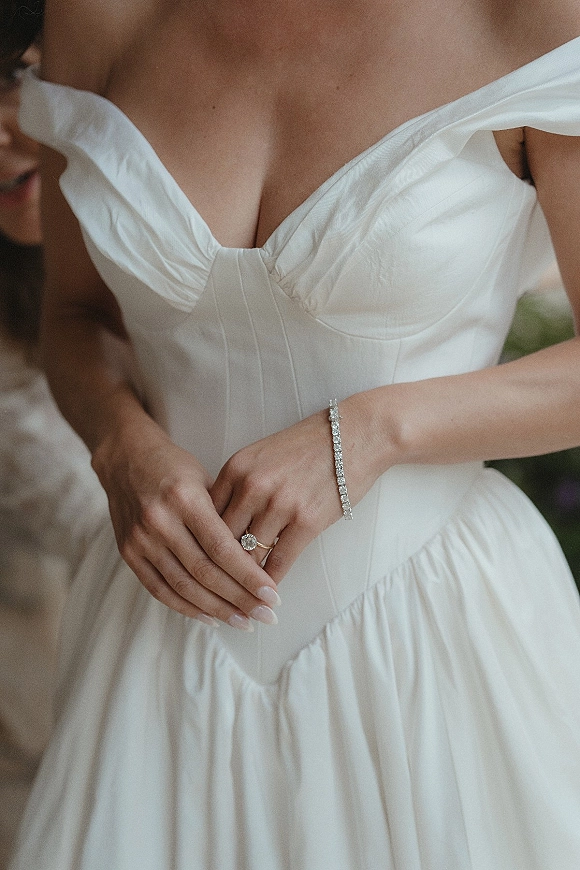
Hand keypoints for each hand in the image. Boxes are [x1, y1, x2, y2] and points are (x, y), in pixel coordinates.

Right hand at [92, 410, 280, 629]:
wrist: (125, 457)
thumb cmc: (174, 466)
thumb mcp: (205, 478)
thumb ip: (225, 516)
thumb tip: (258, 558)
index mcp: (185, 498)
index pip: (222, 548)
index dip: (248, 576)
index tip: (272, 594)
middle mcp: (160, 521)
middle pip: (205, 572)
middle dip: (239, 599)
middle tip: (266, 615)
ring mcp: (140, 539)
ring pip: (183, 586)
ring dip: (217, 610)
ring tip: (245, 622)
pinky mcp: (128, 553)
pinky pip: (160, 589)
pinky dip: (186, 607)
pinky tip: (211, 617)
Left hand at [210, 395, 381, 583]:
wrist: (355, 435)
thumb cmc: (308, 447)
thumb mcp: (261, 456)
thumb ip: (237, 487)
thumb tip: (217, 526)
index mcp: (235, 468)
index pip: (205, 517)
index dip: (201, 544)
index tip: (200, 563)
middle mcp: (252, 486)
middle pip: (221, 540)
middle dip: (217, 568)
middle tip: (213, 590)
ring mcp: (279, 505)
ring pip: (247, 555)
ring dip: (243, 580)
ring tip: (238, 598)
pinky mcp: (306, 522)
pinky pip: (278, 562)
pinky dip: (269, 582)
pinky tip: (266, 593)